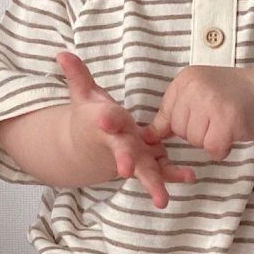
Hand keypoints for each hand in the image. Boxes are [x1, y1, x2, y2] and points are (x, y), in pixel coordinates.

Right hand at [56, 50, 197, 209]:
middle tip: (125, 170)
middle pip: (122, 152)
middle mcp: (119, 143)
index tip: (105, 119)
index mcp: (105, 123)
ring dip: (153, 182)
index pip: (107, 119)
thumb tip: (62, 54)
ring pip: (143, 170)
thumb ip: (77, 75)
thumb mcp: (83, 94)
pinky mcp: (147, 163)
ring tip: (162, 199)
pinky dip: (175, 175)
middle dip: (124, 159)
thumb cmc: (90, 116)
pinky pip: (162, 170)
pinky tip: (191, 176)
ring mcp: (134, 156)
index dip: (107, 118)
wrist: (87, 148)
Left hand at [144, 66, 253, 161]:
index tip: (204, 116)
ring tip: (226, 123)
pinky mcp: (227, 120)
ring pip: (195, 141)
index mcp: (185, 80)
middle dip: (199, 132)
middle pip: (181, 130)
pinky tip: (232, 134)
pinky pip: (213, 149)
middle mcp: (195, 87)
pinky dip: (222, 149)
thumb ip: (173, 112)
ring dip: (211, 140)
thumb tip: (146, 137)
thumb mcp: (198, 94)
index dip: (186, 123)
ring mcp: (211, 102)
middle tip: (219, 118)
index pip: (168, 116)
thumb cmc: (232, 95)